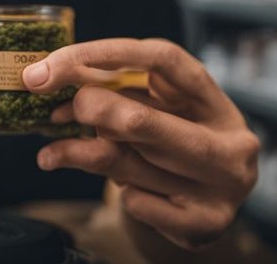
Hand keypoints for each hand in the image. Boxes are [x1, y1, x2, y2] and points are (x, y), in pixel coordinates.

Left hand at [22, 38, 259, 250]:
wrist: (209, 209)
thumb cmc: (173, 147)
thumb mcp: (155, 113)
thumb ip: (115, 96)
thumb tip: (47, 83)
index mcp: (210, 97)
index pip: (161, 59)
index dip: (101, 55)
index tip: (49, 67)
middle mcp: (228, 138)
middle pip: (141, 118)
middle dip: (88, 112)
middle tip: (54, 114)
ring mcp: (223, 182)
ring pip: (130, 164)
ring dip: (82, 155)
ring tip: (54, 153)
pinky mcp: (208, 221)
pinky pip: (136, 203)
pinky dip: (118, 194)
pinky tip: (119, 189)